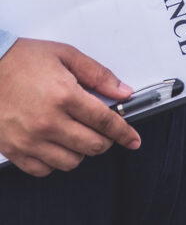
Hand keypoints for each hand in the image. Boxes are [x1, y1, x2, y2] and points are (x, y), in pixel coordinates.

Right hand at [0, 39, 140, 176]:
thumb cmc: (20, 60)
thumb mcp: (65, 55)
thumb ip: (98, 75)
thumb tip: (123, 92)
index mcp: (64, 96)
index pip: (106, 122)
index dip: (124, 133)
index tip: (133, 140)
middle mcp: (47, 121)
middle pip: (93, 145)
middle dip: (106, 140)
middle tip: (103, 131)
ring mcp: (29, 139)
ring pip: (71, 162)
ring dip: (81, 151)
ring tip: (77, 135)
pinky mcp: (12, 149)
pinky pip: (43, 169)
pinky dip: (55, 162)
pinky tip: (56, 145)